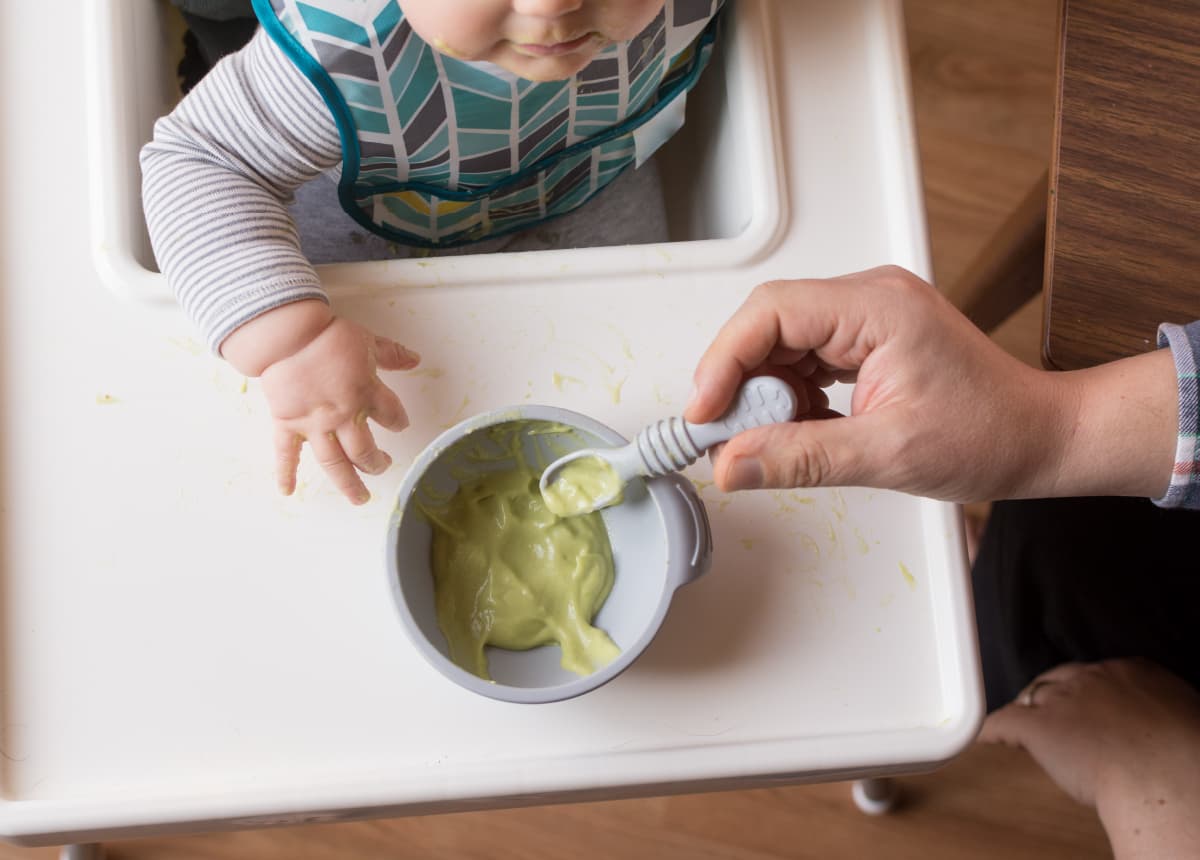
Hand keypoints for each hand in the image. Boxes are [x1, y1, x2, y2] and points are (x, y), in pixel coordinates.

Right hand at [257, 316, 418, 503]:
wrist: (289, 334)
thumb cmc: (328, 335)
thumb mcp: (368, 341)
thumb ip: (392, 354)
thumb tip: (415, 360)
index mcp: (367, 394)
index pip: (392, 416)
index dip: (399, 422)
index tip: (399, 425)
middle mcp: (344, 415)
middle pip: (365, 452)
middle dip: (376, 464)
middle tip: (382, 468)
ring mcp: (314, 423)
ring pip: (334, 463)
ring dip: (348, 484)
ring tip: (359, 498)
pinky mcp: (287, 423)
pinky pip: (286, 453)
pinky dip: (285, 473)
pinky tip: (288, 491)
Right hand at [685, 266, 1175, 502]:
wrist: (1040, 437)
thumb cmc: (990, 434)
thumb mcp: (887, 454)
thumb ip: (800, 457)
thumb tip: (731, 463)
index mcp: (877, 307)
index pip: (771, 312)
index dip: (724, 360)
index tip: (704, 412)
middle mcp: (869, 298)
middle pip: (768, 323)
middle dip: (738, 379)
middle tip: (724, 434)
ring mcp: (867, 316)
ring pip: (780, 343)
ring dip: (763, 392)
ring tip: (768, 438)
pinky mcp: (865, 340)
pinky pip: (803, 359)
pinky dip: (788, 397)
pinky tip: (798, 428)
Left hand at [980, 659, 1199, 858]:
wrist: (1166, 774)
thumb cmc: (1187, 753)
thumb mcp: (1180, 715)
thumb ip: (1157, 710)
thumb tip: (1157, 723)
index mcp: (1131, 671)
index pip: (1094, 674)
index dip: (1085, 691)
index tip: (1086, 704)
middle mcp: (1091, 678)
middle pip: (1057, 679)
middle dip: (1052, 696)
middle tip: (1051, 714)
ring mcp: (1062, 700)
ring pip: (1031, 697)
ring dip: (1027, 711)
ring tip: (1023, 724)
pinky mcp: (1038, 728)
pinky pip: (1004, 722)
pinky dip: (991, 731)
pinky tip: (984, 738)